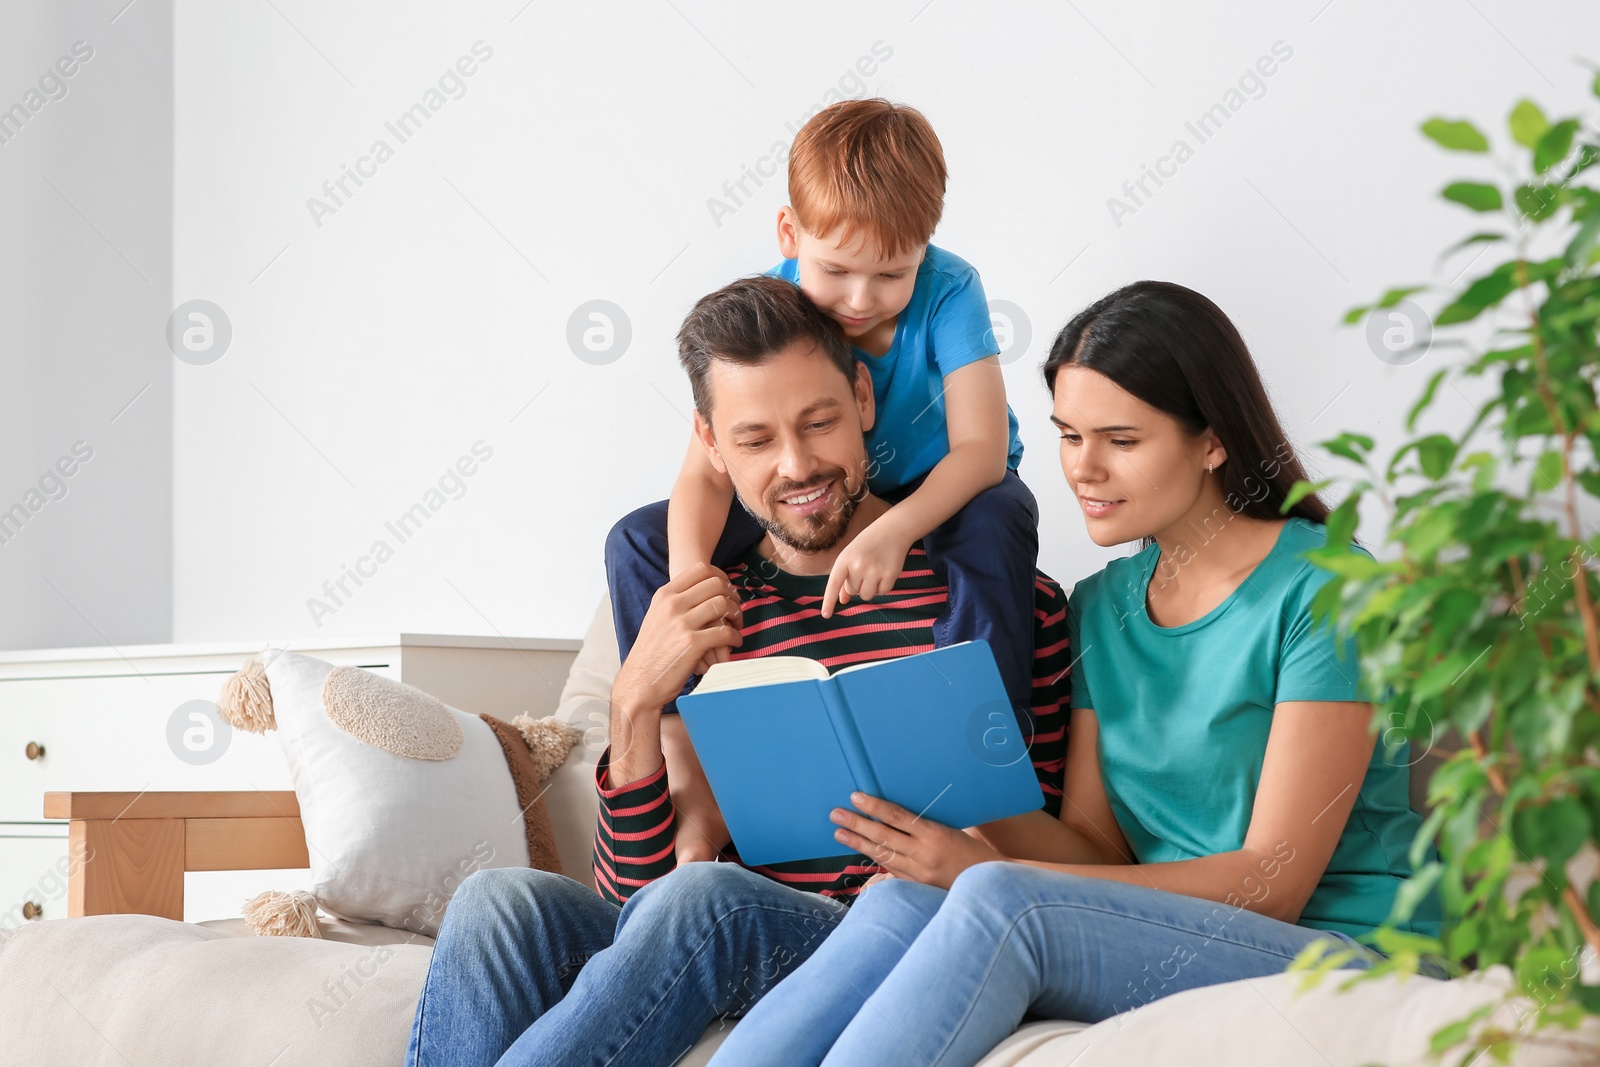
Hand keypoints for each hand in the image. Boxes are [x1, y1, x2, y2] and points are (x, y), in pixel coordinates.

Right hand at [611, 563, 742, 716]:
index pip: (701, 570)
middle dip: (732, 595)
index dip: (721, 576)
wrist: (639, 683)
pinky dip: (735, 637)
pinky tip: (735, 642)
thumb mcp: (656, 618)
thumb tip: (703, 595)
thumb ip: (675, 604)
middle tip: (735, 610)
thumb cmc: (651, 654)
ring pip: (723, 605)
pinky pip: (725, 632)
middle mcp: (672, 604)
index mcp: (664, 595)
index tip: (727, 590)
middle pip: (716, 584)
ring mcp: (682, 623)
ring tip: (737, 626)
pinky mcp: (692, 643)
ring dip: (737, 615)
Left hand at [820, 519, 913, 617]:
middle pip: (852, 592)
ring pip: (866, 595)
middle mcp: (858, 566)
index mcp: (844, 559)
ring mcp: (874, 571)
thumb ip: (844, 577)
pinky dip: (883, 586)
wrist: (892, 530)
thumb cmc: (867, 544)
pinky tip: (885, 571)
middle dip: (857, 584)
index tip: (825, 614)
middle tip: (865, 567)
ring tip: (874, 571)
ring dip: (869, 588)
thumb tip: (843, 601)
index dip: (829, 601)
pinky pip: (882, 593)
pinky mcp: (889, 575)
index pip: (834, 584)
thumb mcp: (851, 556)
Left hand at [830, 792, 1002, 889]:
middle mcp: (924, 855)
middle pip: (883, 837)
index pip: (897, 818)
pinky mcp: (917, 887)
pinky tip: (860, 852)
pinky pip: (892, 871)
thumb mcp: (952, 831)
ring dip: (858, 844)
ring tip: (838, 833)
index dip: (875, 807)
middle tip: (835, 814)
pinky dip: (875, 860)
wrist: (993, 883)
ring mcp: (919, 874)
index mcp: (935, 834)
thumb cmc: (973, 852)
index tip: (855, 796)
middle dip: (857, 824)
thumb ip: (924, 827)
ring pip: (882, 855)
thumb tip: (895, 816)